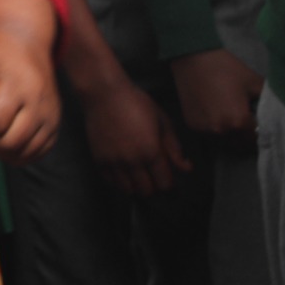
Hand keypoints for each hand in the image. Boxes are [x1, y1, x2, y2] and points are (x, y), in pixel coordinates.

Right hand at [80, 80, 191, 194]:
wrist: (103, 93)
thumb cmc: (136, 102)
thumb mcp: (162, 120)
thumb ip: (174, 147)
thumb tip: (186, 168)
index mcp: (151, 152)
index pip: (164, 184)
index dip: (170, 186)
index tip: (170, 181)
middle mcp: (132, 161)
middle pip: (146, 191)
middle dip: (154, 187)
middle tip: (154, 178)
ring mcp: (113, 162)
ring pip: (128, 190)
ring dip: (136, 186)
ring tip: (139, 177)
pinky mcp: (98, 159)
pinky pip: (110, 182)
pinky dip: (119, 182)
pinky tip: (124, 172)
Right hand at [170, 47, 261, 141]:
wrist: (193, 58)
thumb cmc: (226, 68)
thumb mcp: (253, 81)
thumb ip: (267, 100)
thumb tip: (277, 111)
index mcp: (239, 122)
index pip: (256, 138)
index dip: (261, 133)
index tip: (261, 125)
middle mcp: (221, 131)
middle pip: (240, 144)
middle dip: (246, 136)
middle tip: (247, 123)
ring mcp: (204, 129)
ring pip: (223, 141)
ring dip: (229, 135)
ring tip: (231, 119)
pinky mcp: (192, 125)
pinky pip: (209, 133)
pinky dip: (214, 128)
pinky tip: (215, 114)